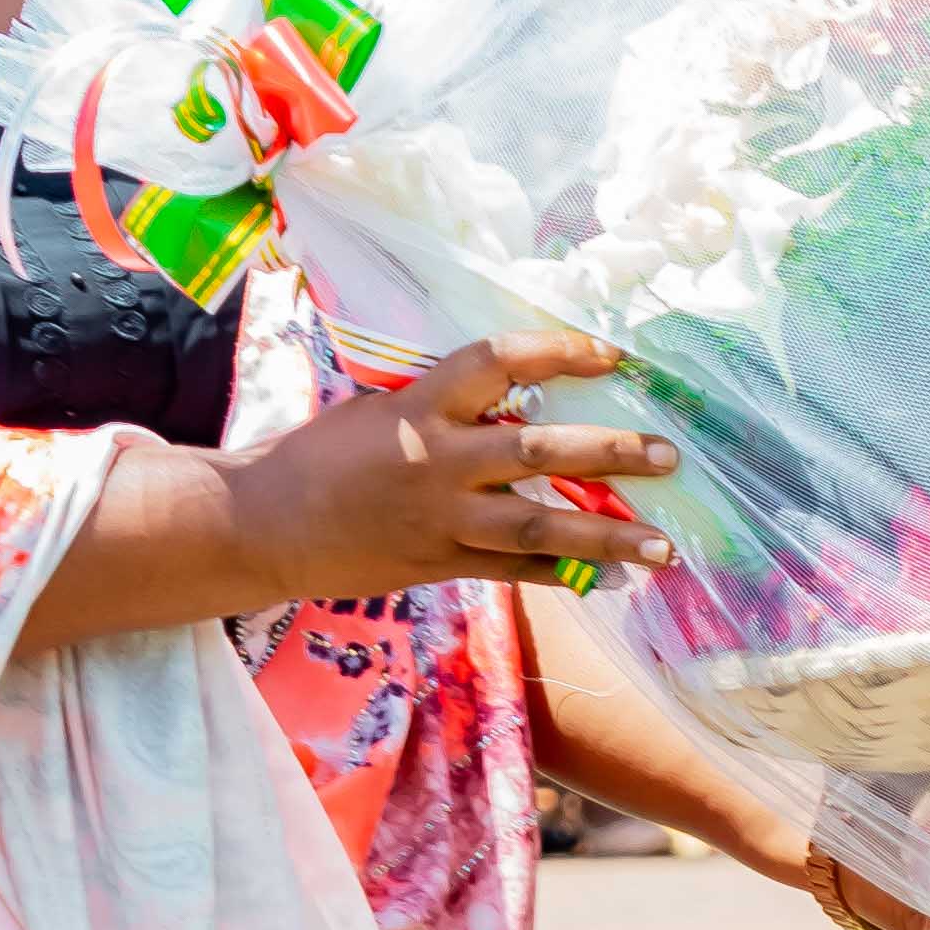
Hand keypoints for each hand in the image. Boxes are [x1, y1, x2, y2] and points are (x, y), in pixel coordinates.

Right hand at [227, 326, 677, 606]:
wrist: (261, 525)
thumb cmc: (319, 456)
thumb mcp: (379, 408)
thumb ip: (447, 405)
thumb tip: (519, 397)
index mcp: (420, 406)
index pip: (498, 361)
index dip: (559, 351)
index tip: (613, 355)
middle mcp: (436, 460)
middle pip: (538, 451)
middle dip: (609, 452)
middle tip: (668, 455)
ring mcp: (441, 518)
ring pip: (538, 524)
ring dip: (606, 535)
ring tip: (663, 545)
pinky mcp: (439, 564)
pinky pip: (514, 571)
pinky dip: (563, 572)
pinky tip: (610, 578)